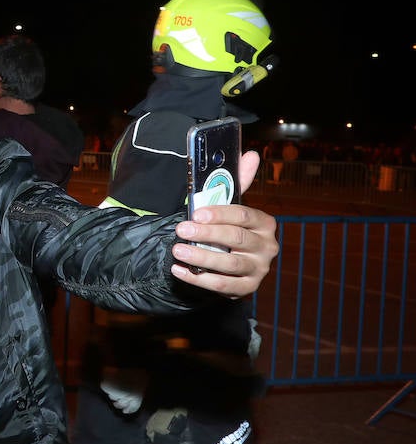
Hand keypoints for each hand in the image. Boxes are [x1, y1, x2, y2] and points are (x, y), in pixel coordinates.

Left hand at [171, 175, 278, 298]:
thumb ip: (236, 183)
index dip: (220, 214)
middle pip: (236, 239)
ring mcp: (259, 269)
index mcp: (264, 223)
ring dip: (201, 257)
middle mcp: (267, 247)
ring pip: (229, 264)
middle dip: (206, 234)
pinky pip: (223, 286)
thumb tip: (250, 154)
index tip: (197, 213)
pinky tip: (180, 270)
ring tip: (177, 250)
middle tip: (181, 229)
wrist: (227, 261)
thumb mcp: (230, 207)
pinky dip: (199, 279)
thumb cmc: (227, 228)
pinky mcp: (247, 288)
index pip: (244, 216)